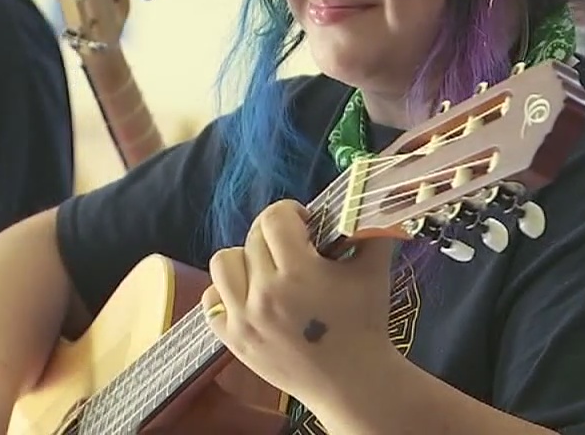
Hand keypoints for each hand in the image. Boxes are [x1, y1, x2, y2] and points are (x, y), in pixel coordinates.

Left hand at [202, 199, 399, 411]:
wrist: (353, 382)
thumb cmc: (365, 325)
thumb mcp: (373, 271)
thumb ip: (369, 230)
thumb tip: (363, 202)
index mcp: (298, 273)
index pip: (274, 218)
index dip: (291, 213)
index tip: (306, 225)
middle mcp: (264, 294)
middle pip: (252, 238)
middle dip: (276, 235)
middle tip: (296, 249)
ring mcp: (244, 319)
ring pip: (223, 263)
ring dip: (246, 259)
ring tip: (269, 271)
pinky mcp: (233, 340)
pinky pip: (211, 301)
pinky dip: (227, 292)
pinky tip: (251, 296)